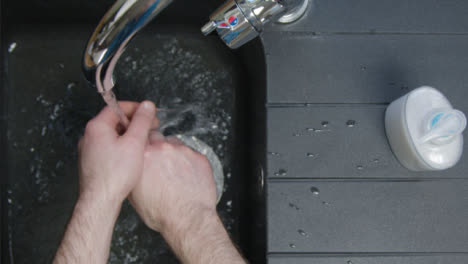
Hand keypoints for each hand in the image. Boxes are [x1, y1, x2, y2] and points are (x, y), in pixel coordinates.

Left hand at [78, 101, 156, 203]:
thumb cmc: (115, 174)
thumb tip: (147, 106)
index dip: (136, 108)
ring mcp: (88, 150)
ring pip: (111, 135)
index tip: (148, 113)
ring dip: (128, 136)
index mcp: (97, 127)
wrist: (100, 200)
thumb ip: (142, 121)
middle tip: (149, 129)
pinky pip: (108, 148)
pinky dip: (121, 148)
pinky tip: (131, 158)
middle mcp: (89, 136)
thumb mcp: (135, 142)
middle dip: (134, 123)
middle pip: (114, 120)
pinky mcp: (91, 162)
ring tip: (143, 144)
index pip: (117, 107)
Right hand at [129, 133, 244, 262]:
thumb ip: (132, 174)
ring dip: (174, 153)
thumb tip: (132, 169)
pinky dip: (189, 162)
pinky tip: (187, 176)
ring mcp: (182, 151)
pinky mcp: (199, 157)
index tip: (144, 149)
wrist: (188, 219)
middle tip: (160, 162)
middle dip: (157, 146)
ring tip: (175, 171)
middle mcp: (162, 149)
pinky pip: (191, 153)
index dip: (142, 144)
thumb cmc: (162, 212)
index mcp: (144, 156)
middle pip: (157, 137)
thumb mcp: (134, 195)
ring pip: (175, 144)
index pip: (140, 137)